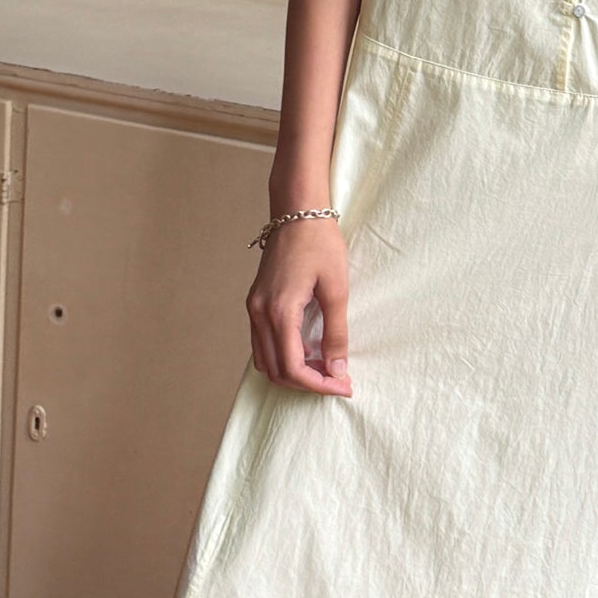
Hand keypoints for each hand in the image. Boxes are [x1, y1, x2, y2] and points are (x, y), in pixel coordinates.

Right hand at [246, 218, 351, 394]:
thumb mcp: (336, 289)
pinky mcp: (256, 303)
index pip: (293, 368)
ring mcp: (254, 308)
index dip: (319, 385)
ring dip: (293, 372)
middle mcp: (260, 314)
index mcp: (279, 312)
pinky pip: (262, 344)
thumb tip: (338, 370)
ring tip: (324, 368)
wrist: (298, 211)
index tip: (344, 386)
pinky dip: (283, 356)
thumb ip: (336, 333)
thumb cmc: (320, 243)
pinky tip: (308, 351)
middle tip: (339, 381)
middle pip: (276, 371)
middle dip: (307, 383)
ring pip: (265, 361)